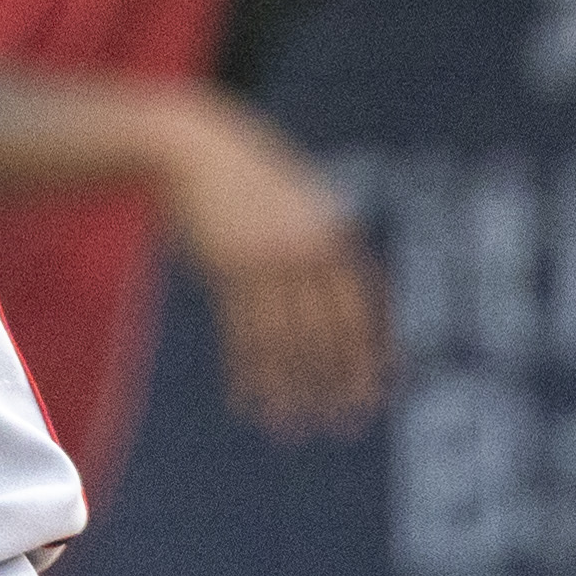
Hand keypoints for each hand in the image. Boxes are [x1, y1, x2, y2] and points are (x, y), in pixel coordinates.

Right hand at [156, 96, 387, 438]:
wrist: (195, 148)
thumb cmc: (250, 177)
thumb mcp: (300, 200)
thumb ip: (325, 242)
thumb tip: (356, 288)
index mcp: (330, 233)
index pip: (362, 306)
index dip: (372, 350)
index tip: (380, 391)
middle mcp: (303, 248)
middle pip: (327, 330)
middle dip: (336, 382)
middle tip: (343, 423)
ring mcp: (264, 258)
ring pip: (282, 340)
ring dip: (288, 390)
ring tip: (290, 428)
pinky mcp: (226, 268)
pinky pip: (241, 332)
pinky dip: (247, 372)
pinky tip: (248, 401)